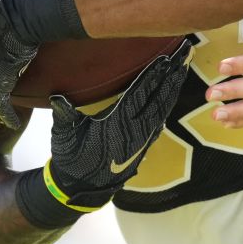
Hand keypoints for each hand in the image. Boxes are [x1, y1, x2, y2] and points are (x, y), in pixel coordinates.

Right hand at [46, 39, 191, 208]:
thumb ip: (65, 116)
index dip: (154, 76)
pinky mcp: (143, 144)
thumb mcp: (64, 137)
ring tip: (183, 67)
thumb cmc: (72, 160)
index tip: (166, 58)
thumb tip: (58, 98)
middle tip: (184, 53)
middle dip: (171, 75)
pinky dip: (167, 104)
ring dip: (173, 87)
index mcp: (118, 125)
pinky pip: (159, 119)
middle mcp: (134, 130)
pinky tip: (172, 93)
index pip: (140, 95)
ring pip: (162, 107)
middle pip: (158, 97)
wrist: (82, 189)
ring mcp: (141, 138)